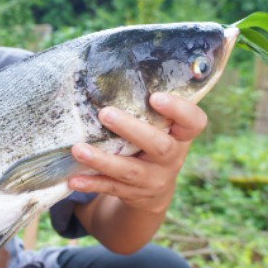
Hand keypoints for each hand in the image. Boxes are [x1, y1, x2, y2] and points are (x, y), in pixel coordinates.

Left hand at [68, 92, 206, 213]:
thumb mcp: (160, 129)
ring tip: (78, 149)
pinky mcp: (133, 194)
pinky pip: (111, 188)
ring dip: (102, 160)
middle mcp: (172, 159)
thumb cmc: (152, 143)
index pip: (194, 122)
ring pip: (128, 170)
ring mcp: (153, 179)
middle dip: (131, 129)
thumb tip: (109, 73)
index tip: (155, 96)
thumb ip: (147, 110)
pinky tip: (73, 179)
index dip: (179, 110)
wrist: (154, 191)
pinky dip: (91, 183)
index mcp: (181, 136)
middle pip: (159, 145)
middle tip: (105, 113)